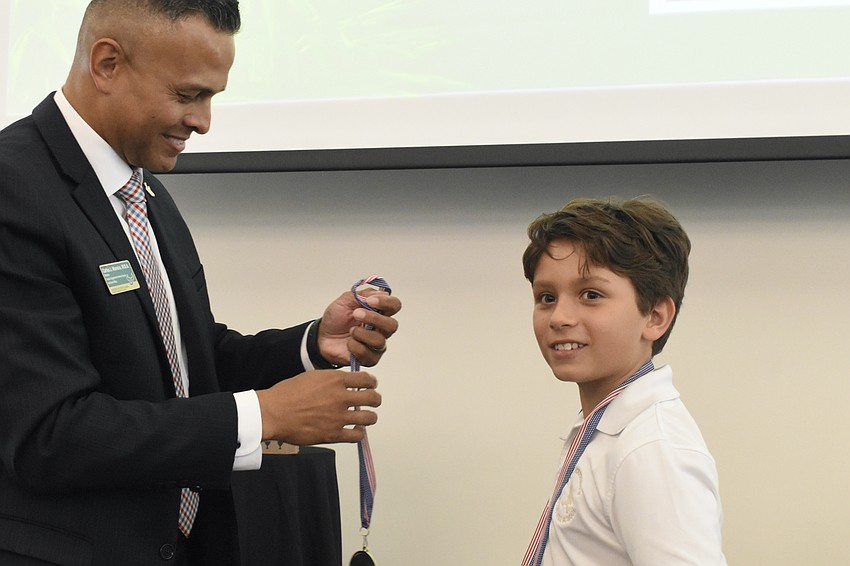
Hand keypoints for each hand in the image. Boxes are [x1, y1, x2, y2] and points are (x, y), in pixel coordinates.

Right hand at [256, 370, 380, 444]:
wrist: (273, 413)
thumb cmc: (286, 394)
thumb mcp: (311, 376)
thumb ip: (330, 380)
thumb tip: (343, 382)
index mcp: (334, 380)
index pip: (366, 379)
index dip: (371, 382)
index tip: (371, 385)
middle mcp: (340, 397)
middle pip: (372, 397)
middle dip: (375, 398)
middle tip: (373, 400)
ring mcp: (338, 417)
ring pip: (369, 417)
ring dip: (371, 416)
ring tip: (367, 417)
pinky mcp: (333, 434)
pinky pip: (357, 435)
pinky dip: (359, 433)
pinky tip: (356, 430)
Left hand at [317, 289, 400, 366]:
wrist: (322, 336)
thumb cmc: (336, 318)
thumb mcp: (346, 300)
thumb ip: (364, 294)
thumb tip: (382, 293)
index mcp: (379, 311)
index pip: (394, 305)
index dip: (386, 302)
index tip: (370, 301)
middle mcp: (381, 328)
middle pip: (392, 325)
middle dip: (374, 319)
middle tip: (356, 314)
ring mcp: (377, 344)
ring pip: (379, 341)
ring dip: (361, 334)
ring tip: (350, 330)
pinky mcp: (369, 358)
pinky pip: (368, 354)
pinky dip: (355, 346)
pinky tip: (348, 343)